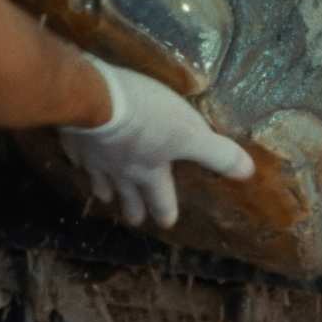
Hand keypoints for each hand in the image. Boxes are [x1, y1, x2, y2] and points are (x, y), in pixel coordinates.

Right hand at [59, 54, 255, 227]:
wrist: (96, 99)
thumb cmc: (147, 119)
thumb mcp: (191, 133)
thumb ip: (217, 154)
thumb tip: (247, 172)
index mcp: (149, 173)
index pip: (160, 200)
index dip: (165, 212)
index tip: (166, 222)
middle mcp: (120, 173)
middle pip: (126, 199)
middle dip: (132, 209)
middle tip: (135, 218)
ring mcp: (93, 159)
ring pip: (99, 182)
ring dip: (104, 190)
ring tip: (105, 194)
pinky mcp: (73, 140)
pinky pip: (77, 156)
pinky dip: (80, 159)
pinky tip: (78, 155)